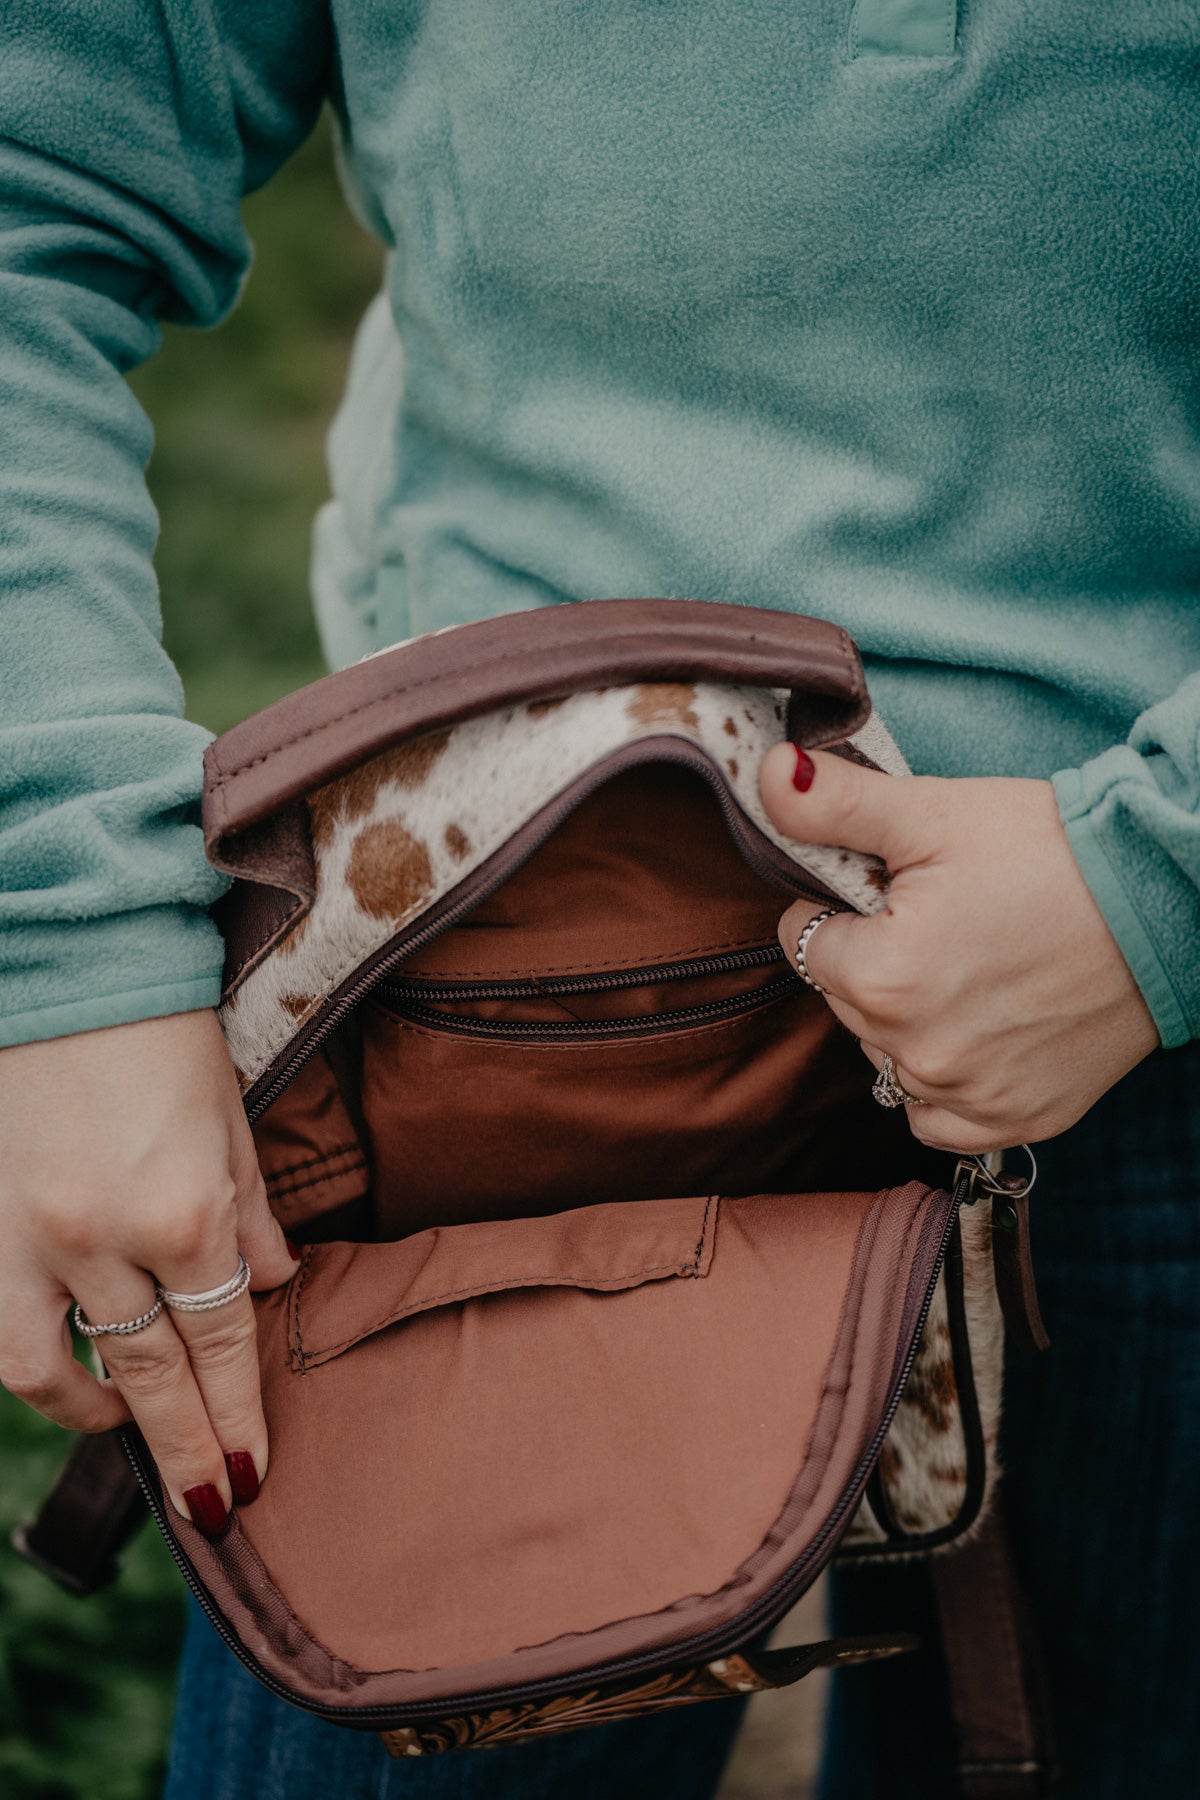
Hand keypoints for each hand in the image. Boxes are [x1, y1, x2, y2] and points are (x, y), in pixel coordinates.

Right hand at [0, 1010, 295, 1533]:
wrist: (70, 970)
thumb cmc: (164, 1036)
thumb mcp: (232, 1122)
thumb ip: (254, 1216)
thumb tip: (276, 1286)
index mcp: (186, 1212)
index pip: (220, 1344)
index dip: (237, 1415)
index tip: (251, 1470)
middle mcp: (106, 1240)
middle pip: (152, 1376)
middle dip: (188, 1447)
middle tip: (214, 1502)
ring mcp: (32, 1238)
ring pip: (56, 1371)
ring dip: (101, 1419)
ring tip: (138, 1436)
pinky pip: (1, 1330)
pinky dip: (34, 1369)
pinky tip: (65, 1377)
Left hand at [759, 745, 1159, 1152]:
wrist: (1164, 898)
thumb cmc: (1050, 850)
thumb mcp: (933, 813)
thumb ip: (832, 804)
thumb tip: (765, 774)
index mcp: (881, 977)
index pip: (804, 941)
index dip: (841, 906)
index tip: (893, 888)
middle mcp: (917, 1051)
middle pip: (843, 1001)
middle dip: (872, 960)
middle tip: (942, 919)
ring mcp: (968, 1094)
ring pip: (885, 1056)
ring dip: (905, 1019)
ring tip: (971, 965)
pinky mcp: (1016, 1118)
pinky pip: (935, 1117)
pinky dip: (942, 1082)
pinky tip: (975, 1030)